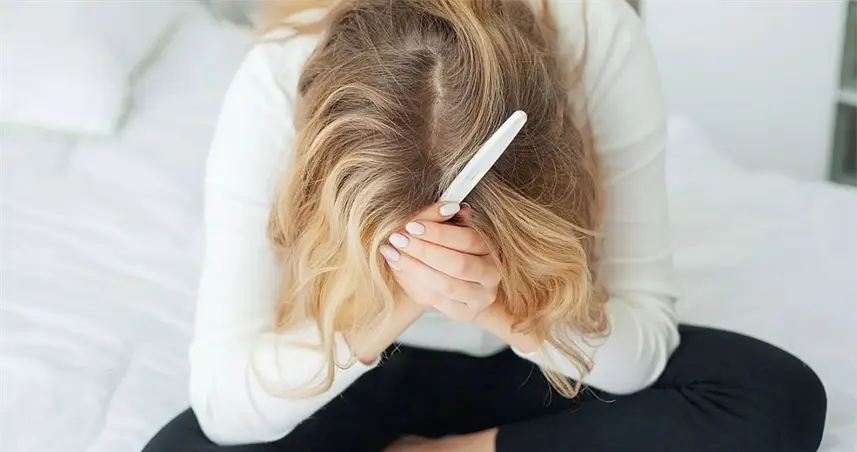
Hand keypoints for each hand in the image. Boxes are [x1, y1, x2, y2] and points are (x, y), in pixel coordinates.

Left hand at [380, 203, 500, 321]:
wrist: (460, 279)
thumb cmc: (453, 247)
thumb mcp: (451, 228)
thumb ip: (446, 218)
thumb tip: (444, 208)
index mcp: (492, 249)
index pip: (469, 240)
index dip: (439, 233)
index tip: (412, 225)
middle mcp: (491, 275)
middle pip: (459, 265)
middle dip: (424, 251)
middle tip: (398, 239)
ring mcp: (480, 297)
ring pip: (447, 286)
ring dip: (416, 268)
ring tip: (393, 253)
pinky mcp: (464, 313)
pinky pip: (437, 301)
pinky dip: (415, 284)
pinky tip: (399, 269)